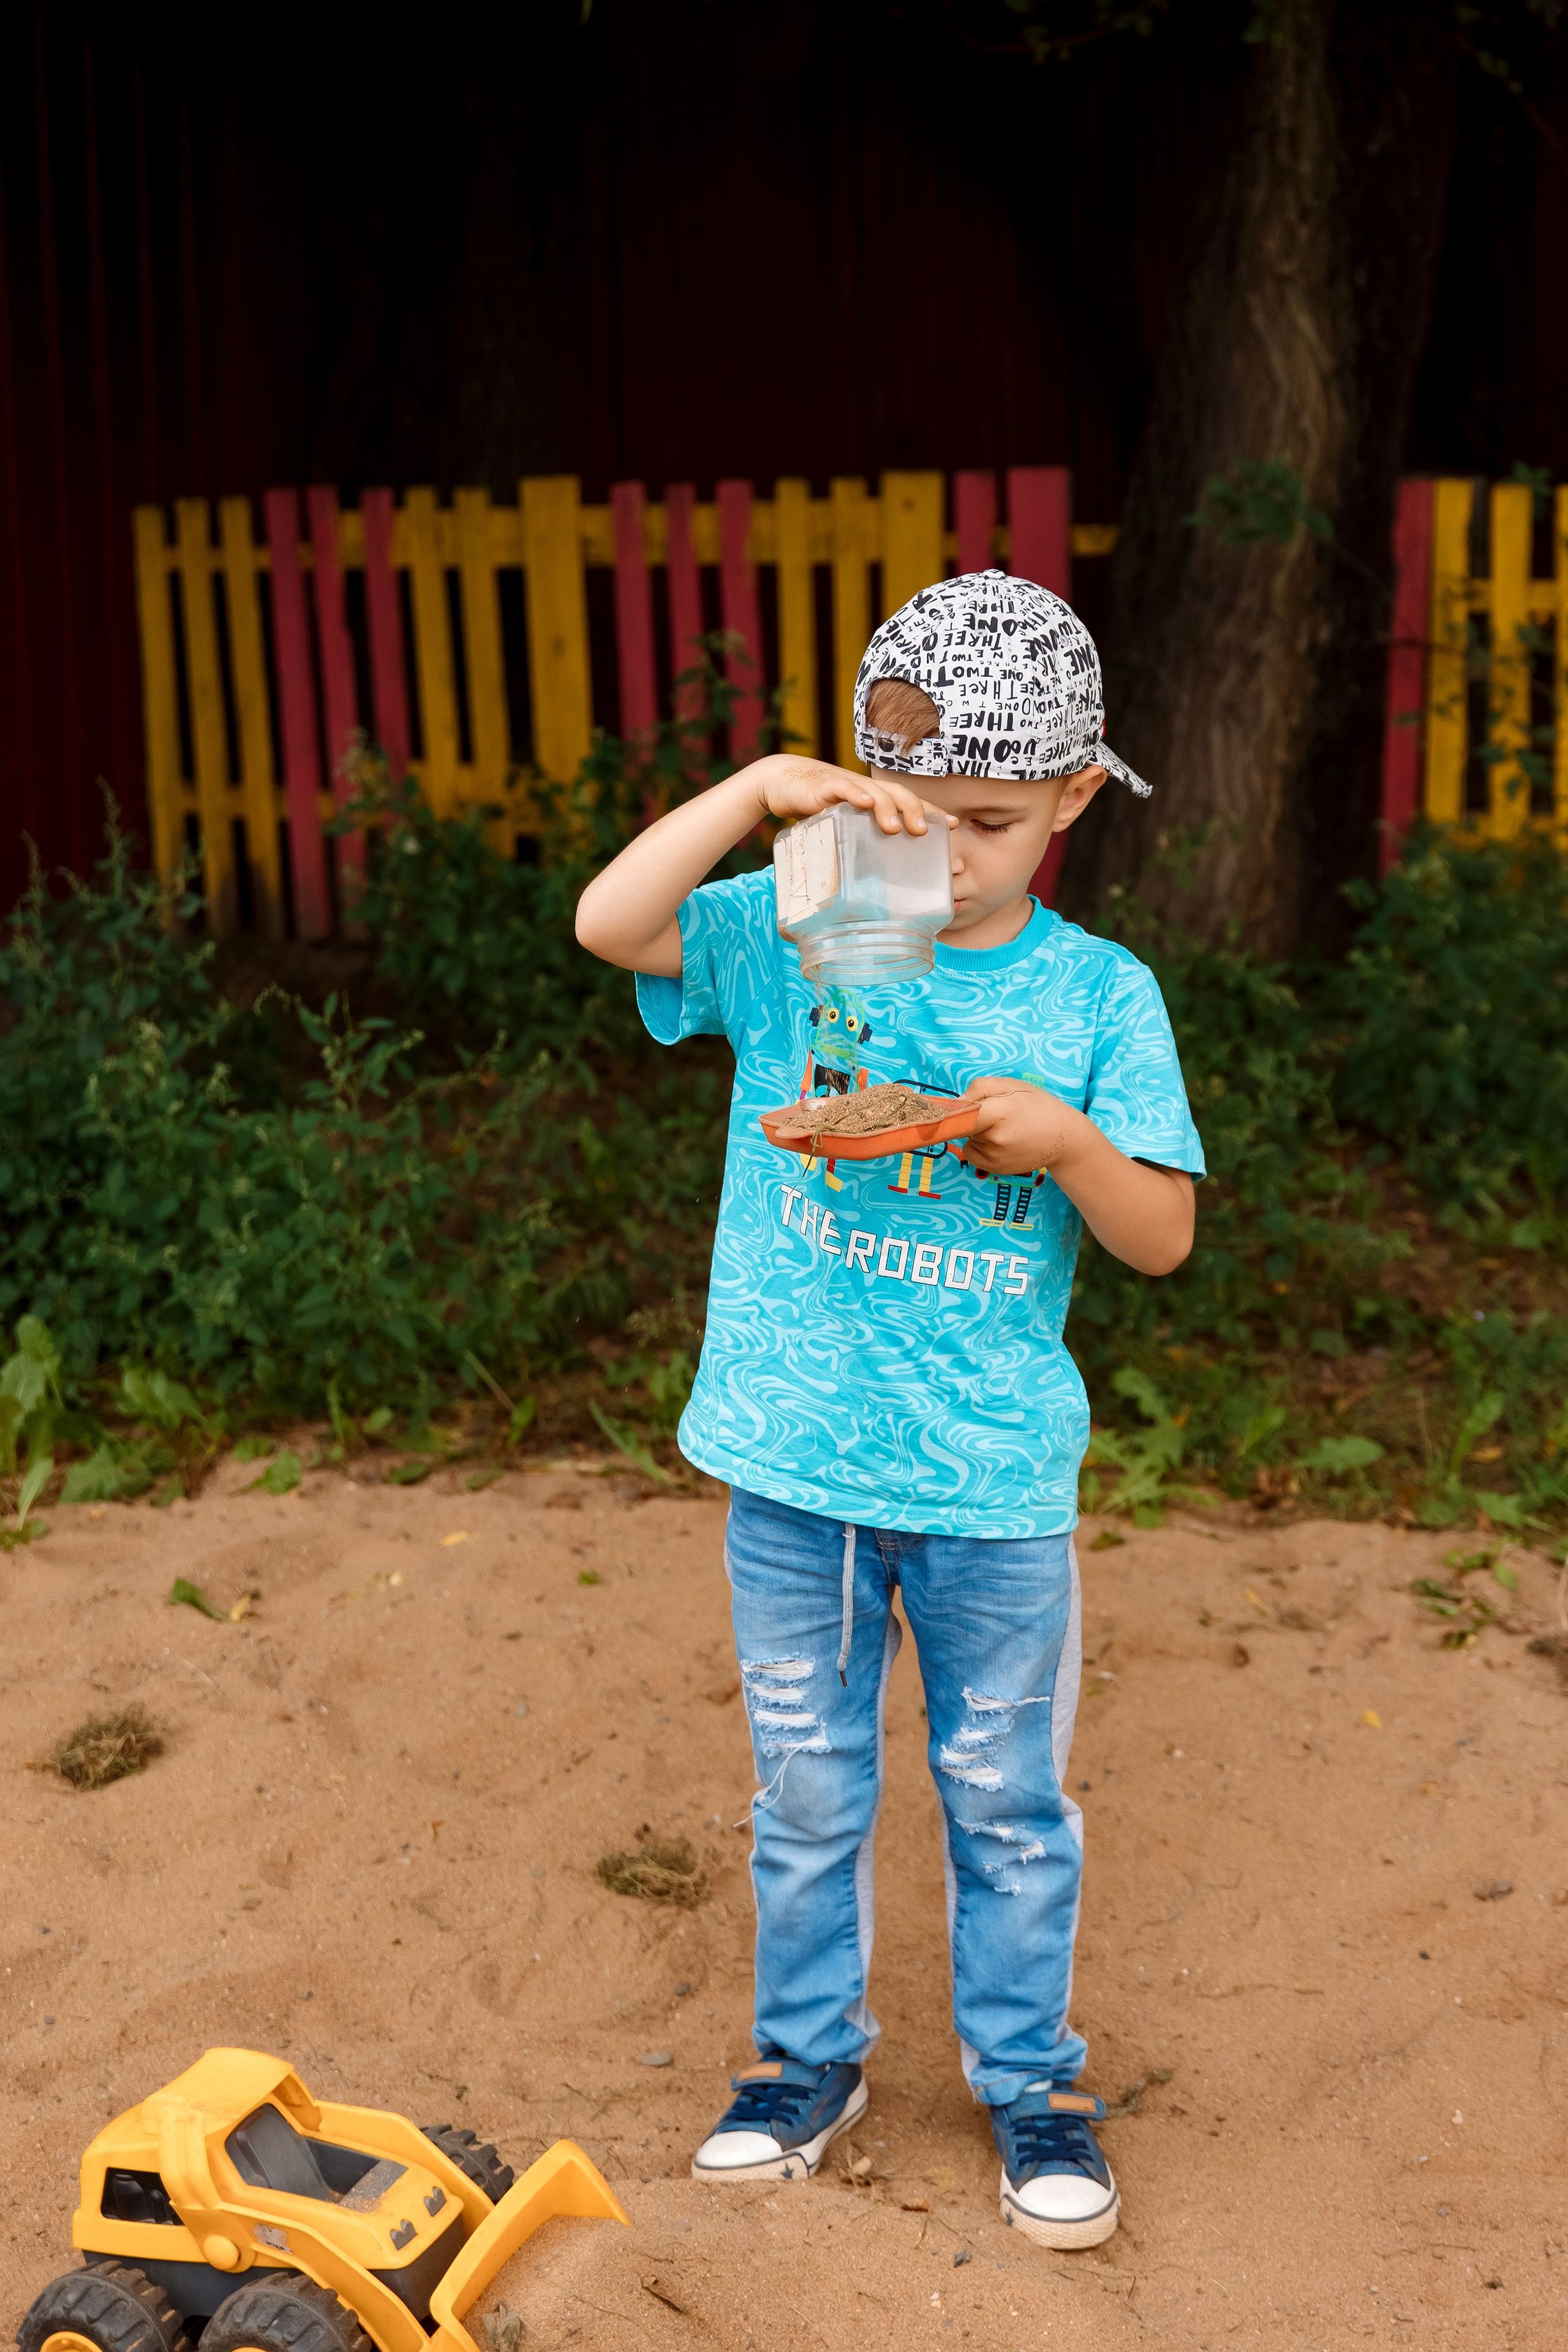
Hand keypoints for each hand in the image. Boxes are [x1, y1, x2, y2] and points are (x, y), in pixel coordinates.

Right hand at [750, 754, 955, 838]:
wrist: (781, 783)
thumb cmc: (817, 810)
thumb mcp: (843, 829)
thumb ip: (858, 845)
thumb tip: (871, 882)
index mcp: (874, 800)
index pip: (909, 803)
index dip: (931, 811)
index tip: (953, 825)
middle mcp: (866, 791)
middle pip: (898, 795)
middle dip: (915, 811)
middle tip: (924, 832)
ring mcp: (847, 786)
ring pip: (875, 792)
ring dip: (888, 807)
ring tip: (896, 828)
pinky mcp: (824, 787)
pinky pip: (842, 788)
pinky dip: (854, 794)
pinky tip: (863, 803)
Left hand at [950, 1076, 1083, 1176]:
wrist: (1064, 1138)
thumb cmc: (1036, 1105)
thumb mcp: (1010, 1085)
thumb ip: (978, 1089)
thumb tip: (954, 1104)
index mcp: (999, 1112)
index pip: (959, 1116)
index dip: (944, 1115)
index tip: (927, 1115)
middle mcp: (995, 1138)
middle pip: (962, 1125)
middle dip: (971, 1117)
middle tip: (997, 1112)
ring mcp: (994, 1157)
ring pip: (967, 1139)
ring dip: (978, 1132)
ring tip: (1005, 1127)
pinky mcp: (994, 1169)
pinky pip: (972, 1153)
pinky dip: (980, 1146)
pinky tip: (1002, 1141)